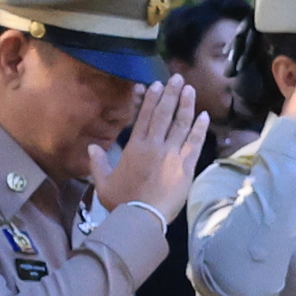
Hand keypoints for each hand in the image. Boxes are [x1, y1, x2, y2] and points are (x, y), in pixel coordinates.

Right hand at [94, 77, 210, 214]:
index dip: (152, 99)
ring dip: (186, 105)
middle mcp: (155, 145)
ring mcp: (172, 154)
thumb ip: (97, 163)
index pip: (145, 117)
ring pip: (181, 124)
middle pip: (164, 114)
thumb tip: (91, 147)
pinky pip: (195, 143)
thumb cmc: (122, 201)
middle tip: (178, 78)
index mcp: (135, 147)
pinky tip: (204, 116)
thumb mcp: (103, 183)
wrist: (143, 217)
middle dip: (171, 94)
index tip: (157, 84)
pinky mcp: (186, 166)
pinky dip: (200, 129)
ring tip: (190, 90)